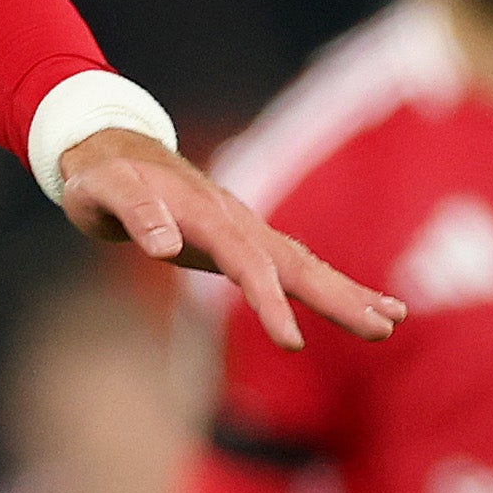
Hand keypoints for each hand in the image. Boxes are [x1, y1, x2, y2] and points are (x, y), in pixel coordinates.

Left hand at [52, 131, 403, 350]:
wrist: (109, 150)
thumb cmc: (100, 178)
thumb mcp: (102, 193)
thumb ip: (135, 214)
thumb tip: (163, 246)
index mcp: (205, 216)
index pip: (245, 265)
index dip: (268, 301)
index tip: (291, 342)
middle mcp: (236, 221)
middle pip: (294, 265)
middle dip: (337, 299)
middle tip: (382, 331)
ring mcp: (246, 229)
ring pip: (304, 265)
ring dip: (346, 293)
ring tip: (392, 322)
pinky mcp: (245, 240)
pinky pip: (295, 266)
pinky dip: (329, 285)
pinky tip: (365, 306)